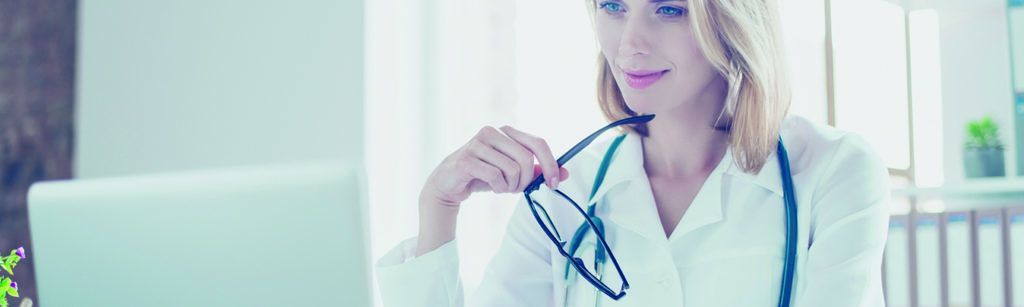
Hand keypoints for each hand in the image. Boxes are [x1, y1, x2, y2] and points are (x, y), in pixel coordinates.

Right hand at [415, 125, 568, 255]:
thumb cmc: (482, 176)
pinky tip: (492, 187)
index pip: (538, 143)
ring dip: (510, 186)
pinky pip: (495, 177)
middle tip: (516, 188)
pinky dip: (498, 188)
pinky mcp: (467, 159)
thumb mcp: (513, 173)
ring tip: (500, 187)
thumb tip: (565, 174)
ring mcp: (477, 143)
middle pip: (526, 159)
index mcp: (506, 132)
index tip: (554, 183)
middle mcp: (492, 132)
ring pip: (512, 169)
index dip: (550, 164)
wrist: (449, 184)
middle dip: (526, 180)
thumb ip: (536, 171)